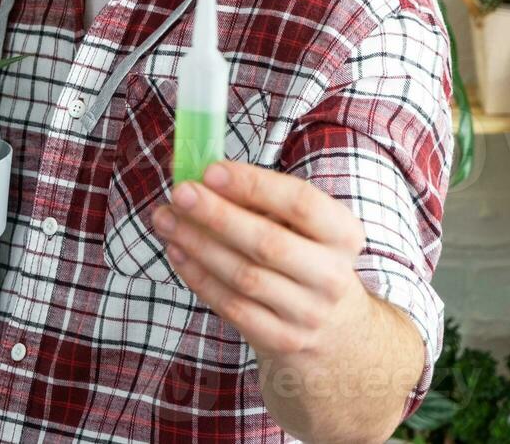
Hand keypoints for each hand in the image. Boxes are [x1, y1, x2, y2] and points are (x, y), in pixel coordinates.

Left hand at [150, 160, 371, 361]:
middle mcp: (332, 276)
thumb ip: (260, 200)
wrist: (336, 335)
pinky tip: (177, 251)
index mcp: (344, 235)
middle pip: (268, 242)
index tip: (211, 170)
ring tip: (166, 219)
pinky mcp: (281, 340)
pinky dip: (199, 276)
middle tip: (180, 193)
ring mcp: (308, 313)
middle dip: (217, 214)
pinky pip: (231, 305)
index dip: (254, 184)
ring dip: (198, 243)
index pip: (301, 203)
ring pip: (243, 276)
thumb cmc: (306, 261)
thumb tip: (198, 173)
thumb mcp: (305, 229)